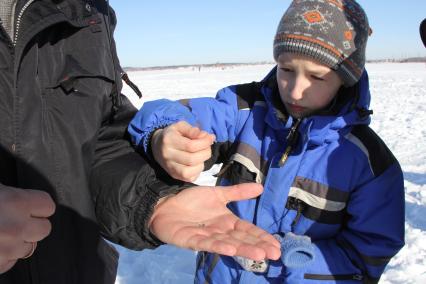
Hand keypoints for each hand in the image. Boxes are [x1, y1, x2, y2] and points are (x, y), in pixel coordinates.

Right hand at [0, 185, 54, 272]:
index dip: (39, 206)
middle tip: (16, 220)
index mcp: (15, 202)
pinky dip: (5, 256)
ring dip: (19, 242)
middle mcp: (16, 226)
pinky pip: (11, 262)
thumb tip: (26, 200)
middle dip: (33, 225)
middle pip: (45, 229)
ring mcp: (7, 249)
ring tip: (1, 233)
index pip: (48, 205)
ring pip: (29, 248)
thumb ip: (13, 195)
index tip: (31, 206)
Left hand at [149, 183, 280, 260]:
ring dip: (244, 249)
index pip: (248, 230)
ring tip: (260, 254)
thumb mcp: (217, 194)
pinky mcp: (191, 240)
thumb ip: (238, 192)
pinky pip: (206, 243)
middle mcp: (220, 232)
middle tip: (275, 254)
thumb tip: (261, 187)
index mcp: (227, 222)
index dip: (262, 237)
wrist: (166, 204)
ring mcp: (207, 237)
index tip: (277, 245)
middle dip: (258, 246)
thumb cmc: (191, 202)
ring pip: (228, 244)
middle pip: (242, 239)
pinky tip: (230, 249)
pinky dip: (218, 246)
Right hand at [151, 121, 214, 181]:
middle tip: (207, 147)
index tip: (210, 138)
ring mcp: (170, 167)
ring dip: (202, 163)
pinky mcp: (174, 175)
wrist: (157, 146)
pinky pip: (189, 178)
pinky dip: (197, 171)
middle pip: (192, 159)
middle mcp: (168, 155)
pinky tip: (197, 163)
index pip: (191, 146)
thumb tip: (205, 136)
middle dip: (206, 152)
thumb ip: (192, 130)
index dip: (205, 143)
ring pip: (190, 172)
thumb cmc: (172, 134)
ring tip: (201, 155)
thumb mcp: (180, 126)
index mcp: (169, 140)